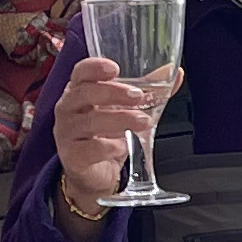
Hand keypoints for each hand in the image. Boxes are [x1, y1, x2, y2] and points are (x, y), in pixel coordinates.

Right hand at [49, 55, 178, 220]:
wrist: (97, 174)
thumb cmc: (108, 135)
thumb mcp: (130, 110)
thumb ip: (151, 91)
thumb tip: (175, 73)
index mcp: (80, 91)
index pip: (80, 72)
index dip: (95, 67)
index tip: (115, 68)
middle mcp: (68, 109)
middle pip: (85, 92)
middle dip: (114, 92)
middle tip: (138, 96)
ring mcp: (67, 133)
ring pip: (89, 121)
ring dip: (120, 119)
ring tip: (143, 122)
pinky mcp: (71, 156)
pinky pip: (88, 149)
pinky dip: (108, 147)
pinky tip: (122, 147)